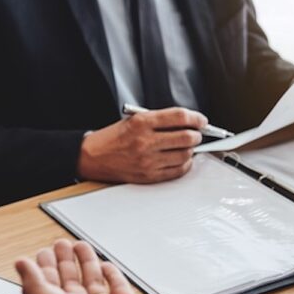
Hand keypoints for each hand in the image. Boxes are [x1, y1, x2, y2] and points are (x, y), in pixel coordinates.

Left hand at [15, 240, 183, 293]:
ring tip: (80, 246)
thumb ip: (37, 289)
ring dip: (84, 263)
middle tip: (60, 244)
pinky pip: (116, 288)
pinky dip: (110, 275)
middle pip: (69, 282)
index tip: (43, 253)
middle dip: (63, 262)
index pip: (49, 287)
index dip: (44, 269)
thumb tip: (21, 265)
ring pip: (91, 282)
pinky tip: (107, 266)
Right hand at [78, 107, 205, 183]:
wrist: (92, 157)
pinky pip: (177, 171)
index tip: (201, 120)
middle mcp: (146, 142)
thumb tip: (187, 123)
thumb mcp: (133, 120)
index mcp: (142, 123)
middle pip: (186, 137)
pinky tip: (180, 159)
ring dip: (190, 150)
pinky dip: (184, 164)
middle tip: (196, 134)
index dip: (196, 118)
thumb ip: (160, 120)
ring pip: (185, 155)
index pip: (179, 117)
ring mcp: (148, 160)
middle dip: (196, 135)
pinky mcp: (148, 176)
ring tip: (186, 147)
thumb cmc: (112, 138)